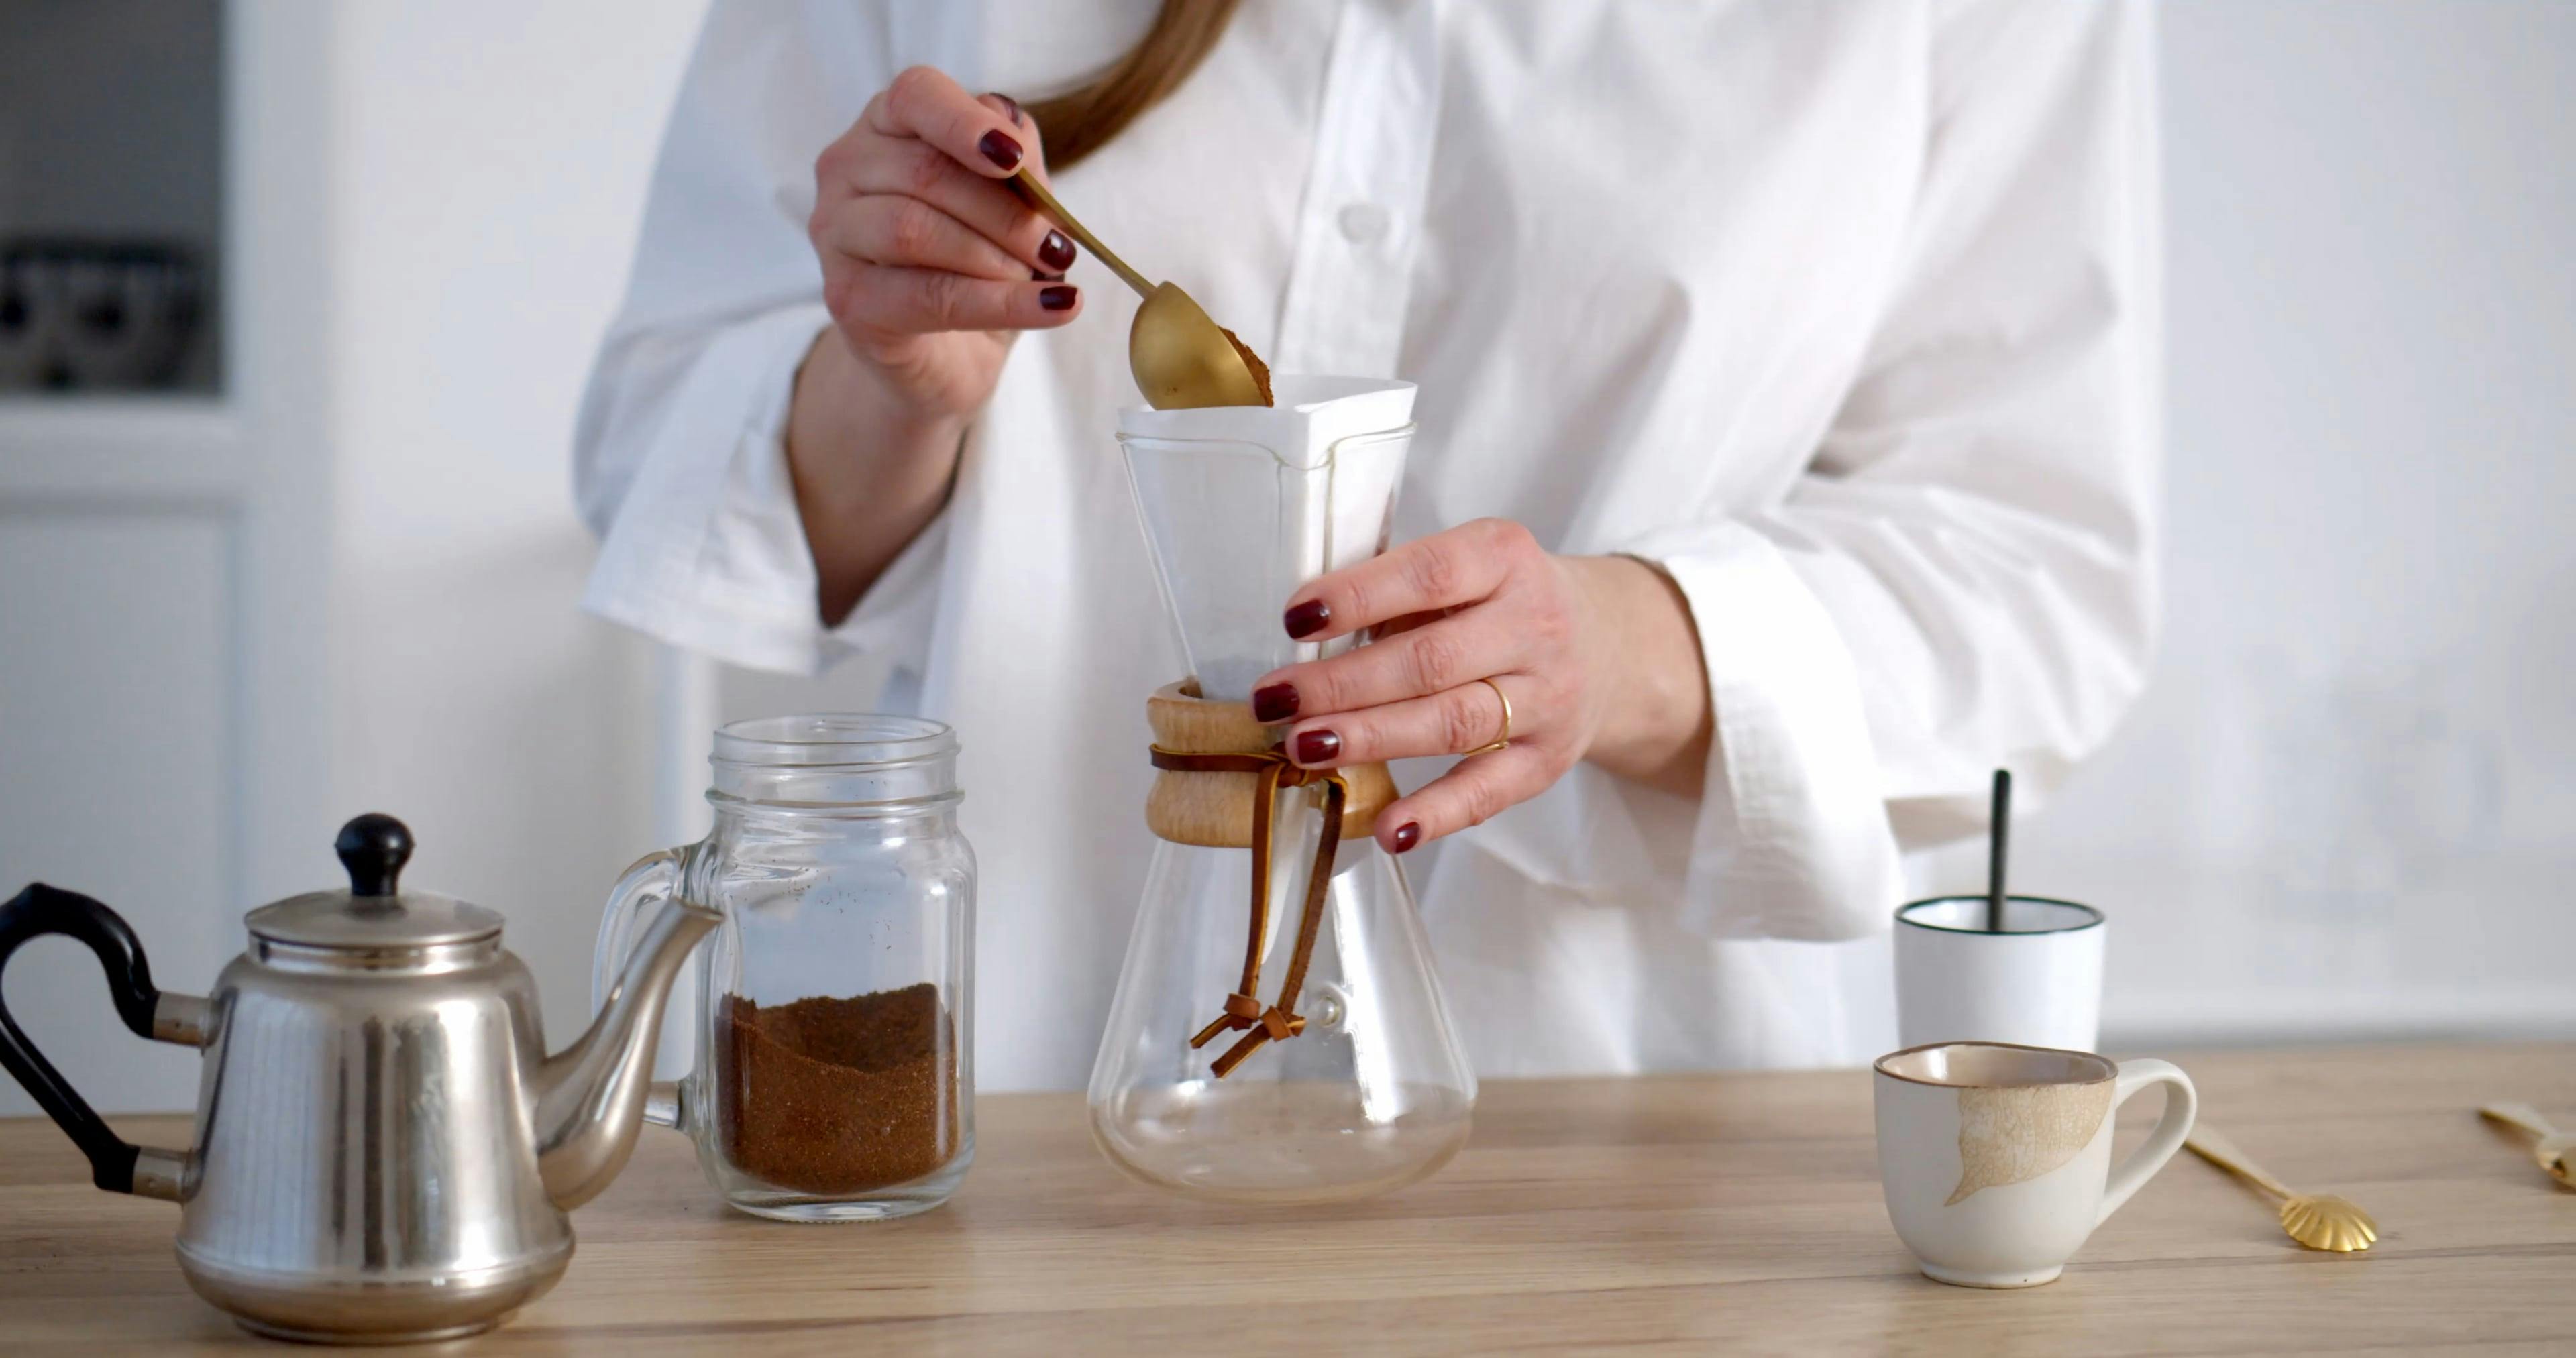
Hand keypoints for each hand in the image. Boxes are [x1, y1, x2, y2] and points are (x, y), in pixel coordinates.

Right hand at [807, 66, 1082, 423]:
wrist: (948, 355)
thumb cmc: (979, 264)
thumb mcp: (1012, 206)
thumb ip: (1017, 165)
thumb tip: (1019, 144)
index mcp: (886, 125)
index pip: (916, 96)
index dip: (965, 122)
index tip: (1014, 159)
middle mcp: (846, 168)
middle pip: (926, 172)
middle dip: (1007, 213)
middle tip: (1059, 248)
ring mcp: (835, 233)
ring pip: (915, 230)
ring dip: (997, 258)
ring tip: (1048, 280)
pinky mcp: (847, 298)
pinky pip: (929, 296)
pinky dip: (1002, 303)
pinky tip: (1055, 307)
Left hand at [1249, 520, 1712, 854]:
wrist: (1607, 648)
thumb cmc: (1502, 604)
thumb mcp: (1467, 569)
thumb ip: (1397, 591)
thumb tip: (1304, 634)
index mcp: (1505, 559)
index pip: (1429, 574)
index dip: (1359, 597)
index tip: (1296, 620)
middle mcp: (1534, 626)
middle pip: (1432, 661)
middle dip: (1345, 683)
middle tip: (1278, 699)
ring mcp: (1545, 698)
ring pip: (1452, 724)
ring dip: (1371, 738)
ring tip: (1304, 746)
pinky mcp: (1544, 761)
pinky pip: (1486, 792)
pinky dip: (1435, 813)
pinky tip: (1387, 827)